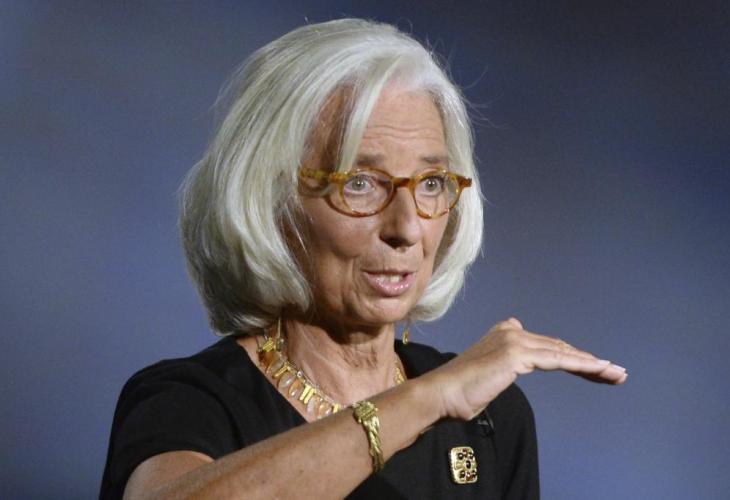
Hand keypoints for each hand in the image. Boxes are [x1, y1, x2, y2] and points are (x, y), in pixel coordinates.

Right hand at [425, 318, 627, 420]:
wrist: (441, 394)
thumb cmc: (460, 394)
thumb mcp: (488, 377)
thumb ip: (503, 368)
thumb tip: (505, 370)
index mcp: (504, 334)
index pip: (548, 346)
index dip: (573, 357)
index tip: (595, 370)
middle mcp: (511, 332)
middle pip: (560, 347)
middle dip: (589, 362)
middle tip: (616, 373)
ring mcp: (514, 341)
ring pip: (563, 352)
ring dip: (593, 365)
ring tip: (617, 374)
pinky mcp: (516, 354)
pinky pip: (557, 360)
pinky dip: (581, 365)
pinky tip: (599, 370)